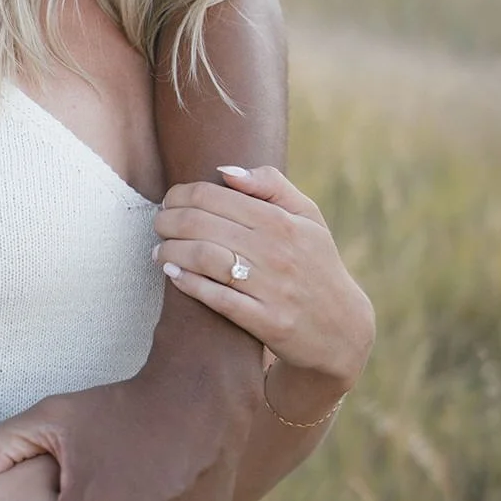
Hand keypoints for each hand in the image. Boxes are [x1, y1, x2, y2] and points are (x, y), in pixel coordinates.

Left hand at [152, 165, 374, 387]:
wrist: (341, 329)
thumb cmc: (316, 263)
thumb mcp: (307, 217)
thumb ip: (271, 185)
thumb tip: (226, 171)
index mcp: (282, 222)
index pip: (214, 196)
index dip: (181, 195)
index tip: (170, 201)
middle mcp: (277, 252)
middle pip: (201, 224)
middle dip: (168, 221)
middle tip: (158, 224)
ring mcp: (272, 288)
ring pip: (204, 258)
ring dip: (171, 250)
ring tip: (159, 251)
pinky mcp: (267, 322)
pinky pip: (217, 298)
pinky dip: (188, 283)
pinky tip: (173, 274)